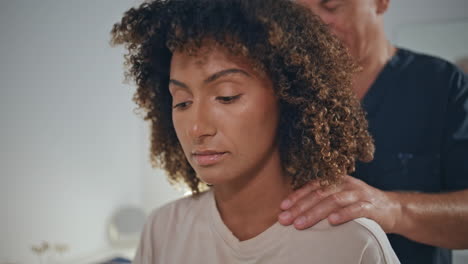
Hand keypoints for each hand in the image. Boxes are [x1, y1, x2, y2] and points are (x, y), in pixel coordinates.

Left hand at [278, 175, 401, 232]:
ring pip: (334, 201)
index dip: (297, 196)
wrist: (393, 208)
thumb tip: (296, 210)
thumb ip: (323, 200)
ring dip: (315, 213)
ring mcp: (359, 194)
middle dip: (300, 207)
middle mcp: (346, 184)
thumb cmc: (360, 205)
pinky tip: (331, 222)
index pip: (312, 186)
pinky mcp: (372, 207)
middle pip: (319, 194)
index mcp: (336, 180)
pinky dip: (343, 215)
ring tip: (300, 224)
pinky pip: (356, 209)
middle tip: (285, 219)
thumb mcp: (340, 197)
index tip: (282, 207)